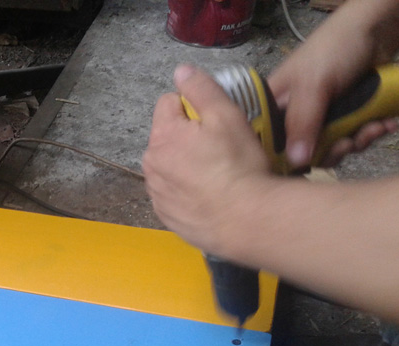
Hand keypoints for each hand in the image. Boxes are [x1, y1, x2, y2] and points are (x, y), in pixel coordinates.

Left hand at [142, 65, 271, 255]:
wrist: (246, 220)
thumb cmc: (239, 166)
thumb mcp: (226, 116)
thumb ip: (201, 89)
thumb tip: (180, 71)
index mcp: (162, 136)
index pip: (168, 104)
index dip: (193, 107)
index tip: (214, 121)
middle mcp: (151, 165)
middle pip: (167, 137)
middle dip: (187, 138)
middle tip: (220, 149)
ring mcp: (157, 194)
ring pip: (169, 167)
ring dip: (185, 166)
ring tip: (216, 175)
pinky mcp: (166, 216)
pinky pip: (173, 195)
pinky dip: (186, 192)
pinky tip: (209, 196)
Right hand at [266, 6, 396, 167]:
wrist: (378, 30)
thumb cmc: (333, 51)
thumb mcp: (314, 87)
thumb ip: (302, 124)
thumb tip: (296, 163)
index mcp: (274, 108)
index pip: (268, 145)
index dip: (284, 160)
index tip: (307, 164)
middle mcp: (293, 117)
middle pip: (302, 154)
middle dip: (331, 151)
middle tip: (348, 142)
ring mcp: (320, 119)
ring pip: (330, 149)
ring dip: (355, 142)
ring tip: (373, 127)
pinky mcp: (344, 119)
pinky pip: (351, 139)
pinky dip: (369, 134)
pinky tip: (383, 123)